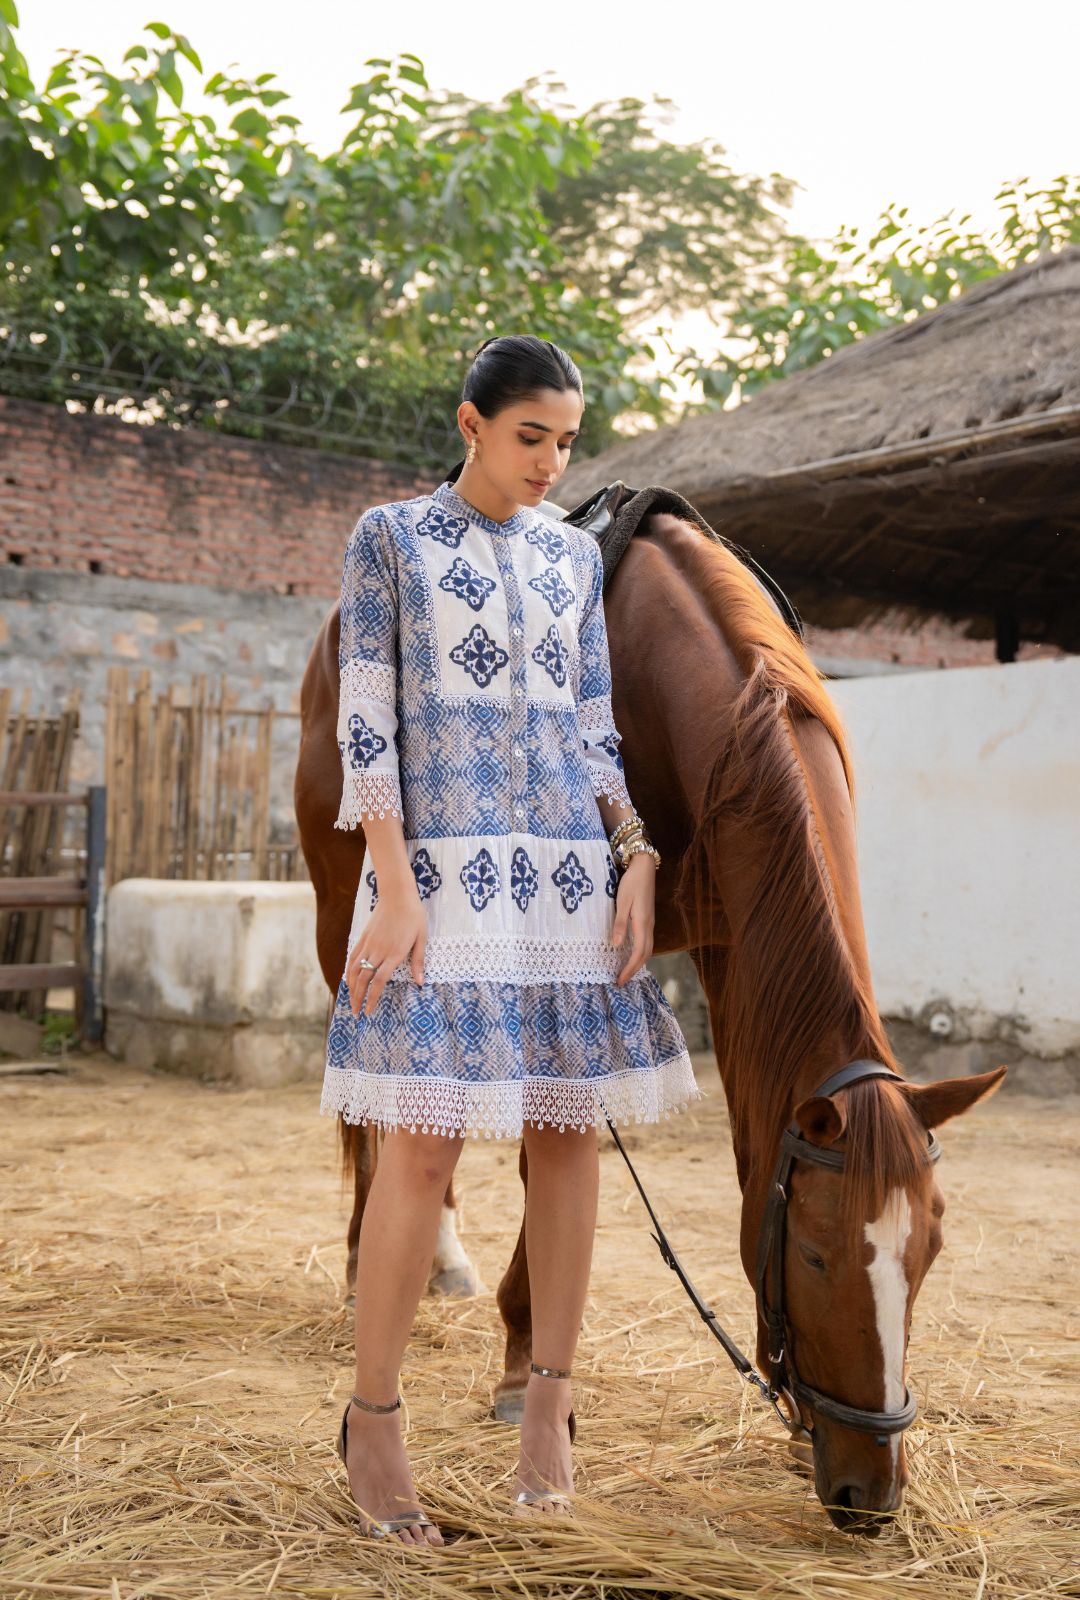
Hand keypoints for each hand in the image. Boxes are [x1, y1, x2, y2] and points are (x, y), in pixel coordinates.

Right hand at [346, 882, 426, 1015]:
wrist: (397, 894)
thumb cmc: (413, 915)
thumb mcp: (422, 938)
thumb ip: (419, 961)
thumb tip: (420, 982)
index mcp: (395, 953)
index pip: (379, 981)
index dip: (373, 998)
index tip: (369, 1011)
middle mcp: (379, 951)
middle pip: (364, 980)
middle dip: (359, 998)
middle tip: (357, 1013)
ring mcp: (369, 943)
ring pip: (355, 970)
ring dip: (351, 988)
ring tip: (351, 1001)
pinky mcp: (363, 937)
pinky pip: (352, 957)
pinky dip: (349, 971)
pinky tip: (348, 980)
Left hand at [610, 853, 655, 984]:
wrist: (644, 867)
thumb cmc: (631, 882)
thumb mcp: (622, 902)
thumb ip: (620, 923)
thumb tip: (616, 945)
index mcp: (642, 923)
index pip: (638, 953)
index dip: (629, 969)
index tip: (619, 980)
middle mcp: (649, 926)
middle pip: (645, 954)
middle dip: (634, 970)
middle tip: (621, 981)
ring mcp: (650, 922)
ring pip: (648, 949)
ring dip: (638, 962)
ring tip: (626, 972)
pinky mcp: (648, 918)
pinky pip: (646, 941)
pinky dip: (640, 953)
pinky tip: (631, 954)